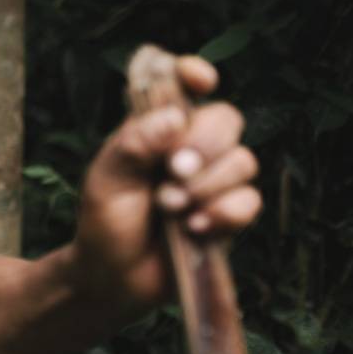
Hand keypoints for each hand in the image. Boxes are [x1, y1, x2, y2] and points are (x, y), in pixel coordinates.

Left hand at [71, 56, 261, 311]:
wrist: (111, 278)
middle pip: (226, 119)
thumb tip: (174, 118)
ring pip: (243, 160)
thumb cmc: (104, 225)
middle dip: (203, 145)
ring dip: (206, 186)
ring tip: (171, 210)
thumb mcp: (106, 180)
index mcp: (157, 130)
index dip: (196, 75)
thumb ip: (134, 144)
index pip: (185, 87)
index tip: (201, 81)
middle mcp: (190, 149)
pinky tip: (194, 229)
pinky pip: (248, 201)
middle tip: (172, 173)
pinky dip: (223, 214)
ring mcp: (213, 182)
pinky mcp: (229, 216)